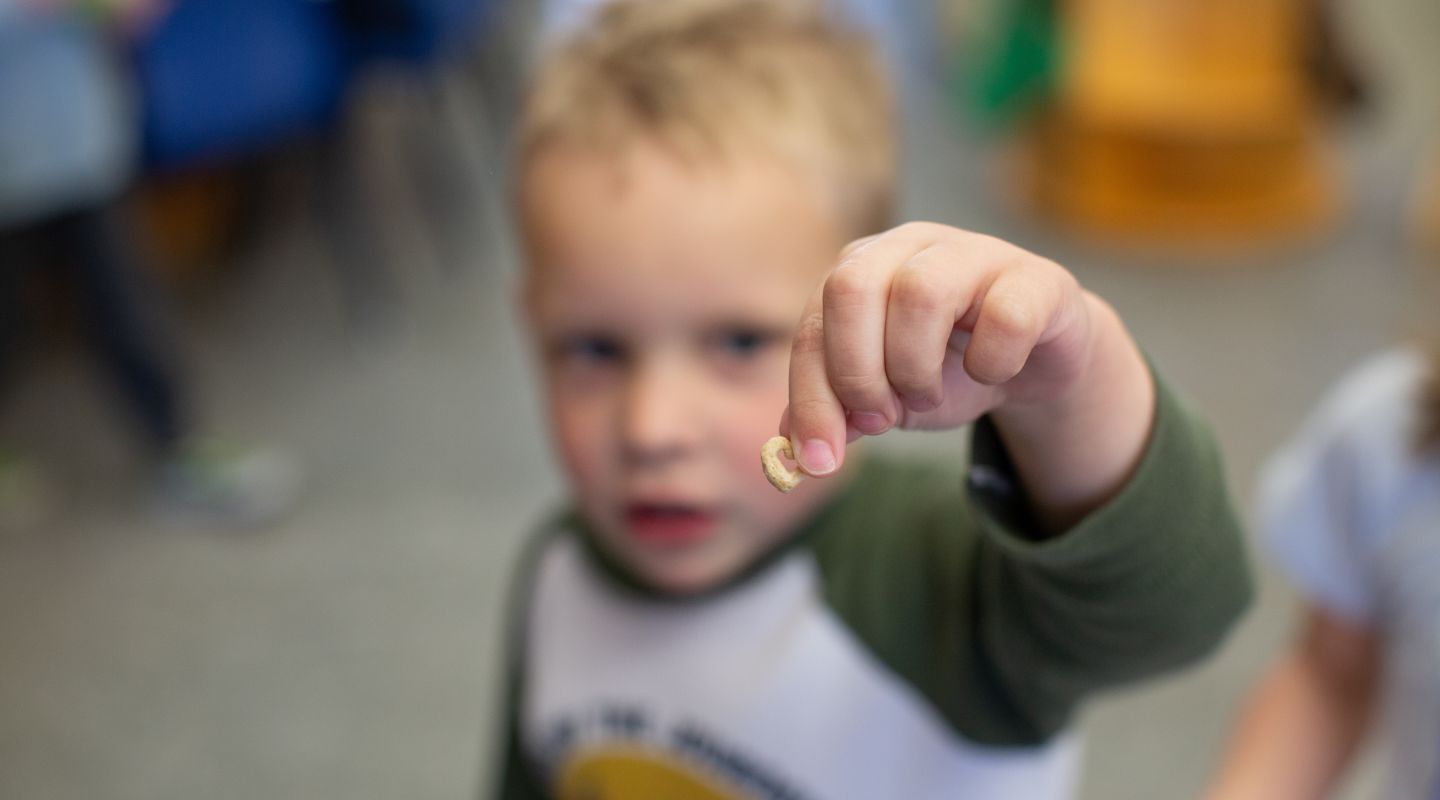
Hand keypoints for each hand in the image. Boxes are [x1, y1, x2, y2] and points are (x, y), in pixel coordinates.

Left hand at [780, 222, 1109, 477]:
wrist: (1034, 363)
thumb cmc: (946, 369)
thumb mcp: (882, 397)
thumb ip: (837, 413)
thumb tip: (795, 456)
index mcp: (859, 270)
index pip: (811, 328)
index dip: (811, 399)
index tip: (821, 461)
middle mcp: (909, 247)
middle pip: (852, 288)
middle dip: (857, 372)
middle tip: (883, 416)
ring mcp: (975, 253)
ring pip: (921, 292)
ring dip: (916, 367)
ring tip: (928, 394)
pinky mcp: (1035, 279)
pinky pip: (1005, 316)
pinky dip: (991, 362)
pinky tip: (991, 373)